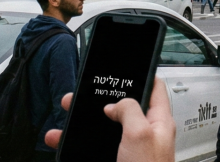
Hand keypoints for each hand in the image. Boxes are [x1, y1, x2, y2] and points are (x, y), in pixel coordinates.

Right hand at [44, 78, 175, 161]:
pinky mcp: (115, 161)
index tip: (127, 67)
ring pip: (103, 130)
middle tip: (82, 95)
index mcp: (158, 122)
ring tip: (65, 116)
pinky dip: (74, 144)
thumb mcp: (141, 132)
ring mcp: (128, 150)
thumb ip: (130, 110)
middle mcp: (144, 134)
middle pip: (122, 108)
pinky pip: (92, 149)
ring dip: (82, 123)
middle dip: (100, 100)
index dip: (142, 76)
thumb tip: (116, 103)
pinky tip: (61, 141)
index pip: (155, 89)